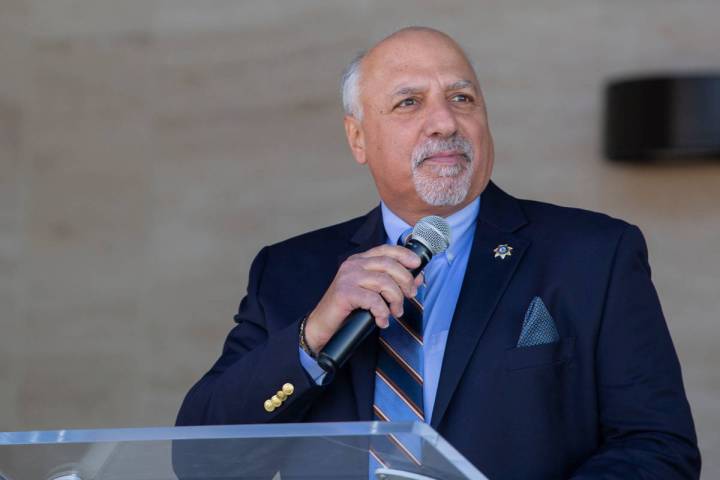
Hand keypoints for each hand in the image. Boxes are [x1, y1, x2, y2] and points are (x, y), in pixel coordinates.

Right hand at [304, 244, 423, 353]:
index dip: (404, 254)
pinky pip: (373, 300)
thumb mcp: (372, 291)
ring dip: (396, 299)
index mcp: (359, 260)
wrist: (323, 325)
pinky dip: (382, 312)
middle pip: (389, 265)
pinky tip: (382, 321)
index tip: (417, 264)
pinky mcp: (345, 293)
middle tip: (410, 296)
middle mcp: (353, 265)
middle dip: (405, 281)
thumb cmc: (348, 309)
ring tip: (395, 312)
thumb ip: (391, 282)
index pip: (385, 250)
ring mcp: (348, 277)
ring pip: (384, 282)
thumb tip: (417, 279)